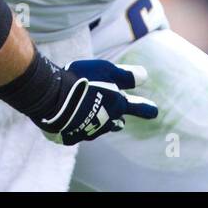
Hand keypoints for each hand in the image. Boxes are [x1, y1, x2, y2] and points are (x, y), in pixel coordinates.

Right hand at [37, 60, 158, 145]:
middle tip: (121, 120)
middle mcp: (105, 122)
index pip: (136, 107)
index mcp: (116, 106)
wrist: (52, 98)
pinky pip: (77, 131)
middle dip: (118, 119)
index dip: (146, 108)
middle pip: (116, 121)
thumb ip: (126, 75)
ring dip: (99, 122)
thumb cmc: (81, 80)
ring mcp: (88, 131)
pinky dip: (76, 125)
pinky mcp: (70, 136)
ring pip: (98, 128)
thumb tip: (145, 76)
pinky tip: (69, 118)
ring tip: (96, 118)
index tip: (155, 111)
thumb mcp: (106, 70)